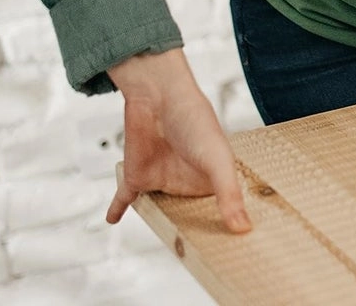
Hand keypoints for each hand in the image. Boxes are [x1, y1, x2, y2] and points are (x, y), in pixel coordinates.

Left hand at [105, 48, 250, 232]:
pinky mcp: (135, 179)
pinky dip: (117, 208)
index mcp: (210, 177)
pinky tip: (112, 218)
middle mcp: (185, 181)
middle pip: (187, 216)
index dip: (223, 226)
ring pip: (158, 212)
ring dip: (161, 224)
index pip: (217, 209)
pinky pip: (123, 199)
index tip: (235, 247)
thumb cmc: (196, 121)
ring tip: (171, 244)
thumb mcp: (219, 159)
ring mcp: (160, 181)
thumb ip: (228, 194)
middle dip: (192, 233)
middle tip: (202, 256)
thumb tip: (243, 229)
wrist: (160, 99)